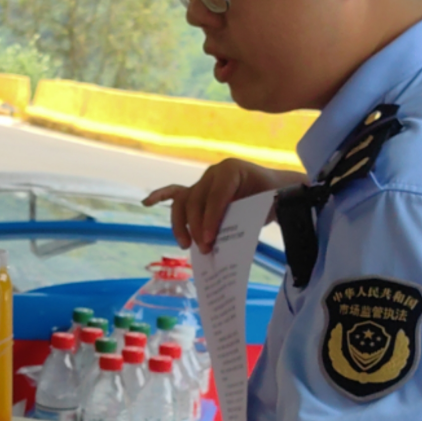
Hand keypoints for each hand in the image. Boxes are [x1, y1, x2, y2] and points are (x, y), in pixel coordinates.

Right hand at [144, 159, 293, 253]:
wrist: (275, 191)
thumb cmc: (270, 199)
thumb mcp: (262, 207)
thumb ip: (241, 219)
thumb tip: (221, 240)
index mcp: (231, 171)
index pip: (215, 197)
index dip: (210, 219)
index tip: (208, 240)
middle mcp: (213, 173)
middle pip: (195, 200)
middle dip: (196, 226)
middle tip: (204, 249)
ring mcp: (203, 182)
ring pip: (183, 201)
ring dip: (180, 223)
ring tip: (185, 244)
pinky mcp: (198, 191)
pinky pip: (176, 192)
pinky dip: (160, 196)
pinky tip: (146, 202)